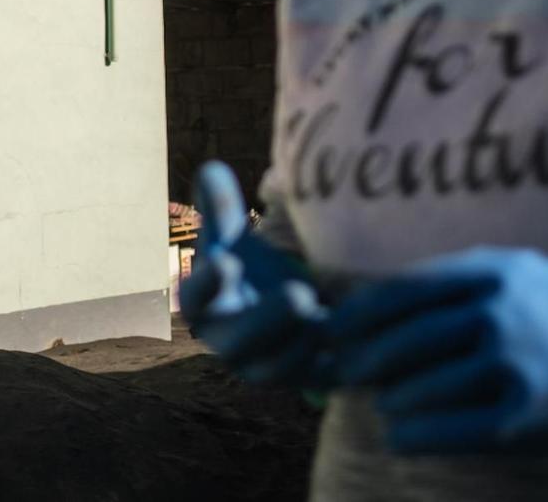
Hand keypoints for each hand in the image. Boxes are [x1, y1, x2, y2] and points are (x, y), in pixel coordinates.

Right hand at [178, 161, 329, 384]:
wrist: (284, 312)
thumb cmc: (251, 270)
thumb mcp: (234, 238)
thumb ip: (221, 206)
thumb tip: (210, 168)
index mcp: (206, 306)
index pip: (195, 299)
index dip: (206, 283)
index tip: (226, 260)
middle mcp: (230, 343)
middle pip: (237, 342)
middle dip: (265, 322)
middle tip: (296, 296)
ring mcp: (266, 366)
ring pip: (276, 368)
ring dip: (300, 345)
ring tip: (324, 316)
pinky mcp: (304, 378)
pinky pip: (316, 379)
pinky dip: (333, 363)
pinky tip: (352, 337)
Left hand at [322, 248, 547, 461]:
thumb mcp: (530, 277)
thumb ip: (466, 288)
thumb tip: (382, 307)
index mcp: (496, 272)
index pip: (401, 293)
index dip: (356, 317)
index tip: (330, 333)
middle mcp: (502, 313)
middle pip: (402, 343)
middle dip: (362, 363)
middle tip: (341, 376)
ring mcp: (519, 368)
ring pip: (419, 390)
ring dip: (393, 402)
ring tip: (386, 406)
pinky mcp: (536, 421)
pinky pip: (450, 432)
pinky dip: (416, 435)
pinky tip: (404, 436)